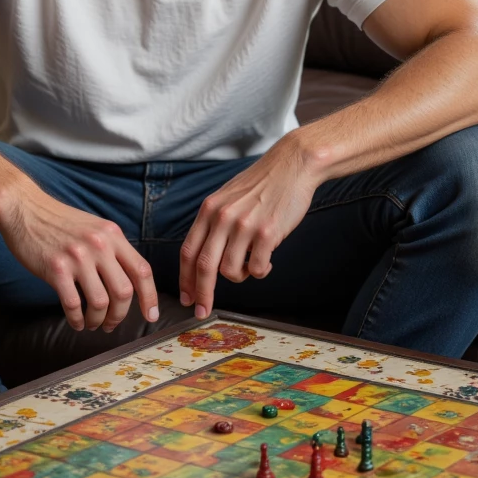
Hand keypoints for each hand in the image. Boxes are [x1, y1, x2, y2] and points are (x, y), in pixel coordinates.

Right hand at [0, 183, 158, 333]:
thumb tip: (129, 281)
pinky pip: (73, 305)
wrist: (25, 208)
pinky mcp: (56, 269)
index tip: (151, 315)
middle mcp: (99, 245)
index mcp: (112, 235)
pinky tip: (76, 322)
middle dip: (120, 315)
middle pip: (123, 292)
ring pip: (100, 302)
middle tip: (111, 324)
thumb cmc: (59, 221)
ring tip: (92, 323)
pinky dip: (77, 320)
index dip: (150, 297)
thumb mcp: (95, 227)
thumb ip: (112, 249)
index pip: (142, 270)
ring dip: (98, 320)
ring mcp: (77, 257)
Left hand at [178, 135, 316, 318]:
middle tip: (202, 312)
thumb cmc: (262, 183)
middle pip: (204, 267)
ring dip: (241, 276)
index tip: (186, 298)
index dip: (185, 279)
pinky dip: (261, 271)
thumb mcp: (227, 196)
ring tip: (251, 264)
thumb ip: (214, 222)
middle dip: (202, 294)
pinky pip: (258, 268)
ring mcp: (245, 225)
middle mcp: (223, 217)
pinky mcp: (268, 233)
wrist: (292, 164)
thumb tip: (204, 256)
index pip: (188, 251)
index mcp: (209, 209)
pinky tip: (268, 260)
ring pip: (231, 271)